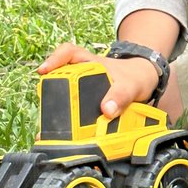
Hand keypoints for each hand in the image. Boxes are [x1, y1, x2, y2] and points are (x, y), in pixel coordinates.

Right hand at [38, 43, 158, 119]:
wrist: (144, 84)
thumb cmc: (134, 78)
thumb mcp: (131, 86)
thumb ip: (120, 96)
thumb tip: (106, 110)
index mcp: (90, 62)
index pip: (68, 53)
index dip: (54, 60)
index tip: (43, 71)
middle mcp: (83, 73)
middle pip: (60, 78)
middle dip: (50, 92)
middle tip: (46, 107)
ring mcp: (84, 88)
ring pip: (64, 96)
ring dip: (58, 110)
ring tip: (51, 126)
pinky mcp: (87, 104)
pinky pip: (75, 112)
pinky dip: (70, 123)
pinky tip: (67, 134)